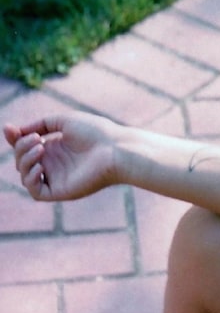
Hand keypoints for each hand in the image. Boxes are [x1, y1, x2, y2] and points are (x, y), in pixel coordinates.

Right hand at [3, 112, 123, 201]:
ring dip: (25, 160)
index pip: (25, 146)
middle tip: (37, 139)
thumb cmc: (96, 132)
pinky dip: (30, 178)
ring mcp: (57, 178)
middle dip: (21, 147)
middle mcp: (54, 163)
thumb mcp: (64, 120)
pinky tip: (40, 165)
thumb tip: (16, 131)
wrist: (116, 149)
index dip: (14, 139)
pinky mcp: (61, 191)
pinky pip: (36, 191)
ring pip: (25, 174)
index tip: (9, 128)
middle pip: (22, 159)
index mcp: (56, 147)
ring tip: (41, 147)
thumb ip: (39, 124)